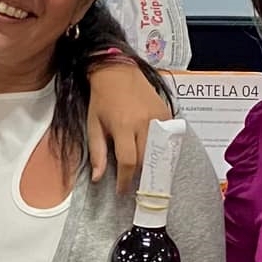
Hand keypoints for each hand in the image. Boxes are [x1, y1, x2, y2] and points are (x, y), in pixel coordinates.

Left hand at [86, 62, 172, 192]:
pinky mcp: (167, 114)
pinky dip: (160, 148)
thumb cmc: (102, 99)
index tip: (122, 190)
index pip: (128, 162)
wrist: (118, 71)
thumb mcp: (93, 125)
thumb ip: (97, 153)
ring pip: (159, 151)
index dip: (125, 180)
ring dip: (150, 163)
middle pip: (146, 159)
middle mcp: (143, 123)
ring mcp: (158, 118)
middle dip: (138, 173)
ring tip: (143, 170)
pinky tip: (152, 152)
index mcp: (123, 126)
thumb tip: (98, 178)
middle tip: (132, 179)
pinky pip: (167, 138)